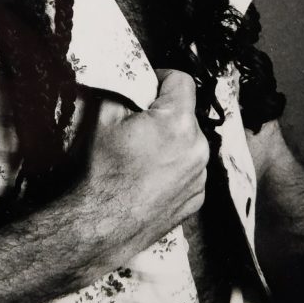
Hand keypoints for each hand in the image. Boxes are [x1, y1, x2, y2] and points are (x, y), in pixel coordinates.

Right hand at [75, 69, 208, 264]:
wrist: (103, 223)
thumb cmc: (104, 172)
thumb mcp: (105, 116)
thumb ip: (124, 90)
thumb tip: (131, 80)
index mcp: (178, 123)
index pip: (182, 81)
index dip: (162, 79)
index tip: (149, 88)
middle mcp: (198, 148)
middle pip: (186, 113)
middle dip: (164, 113)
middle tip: (138, 125)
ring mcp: (200, 176)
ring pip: (189, 141)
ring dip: (171, 141)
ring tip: (143, 155)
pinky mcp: (198, 197)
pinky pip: (191, 168)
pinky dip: (175, 166)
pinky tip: (150, 175)